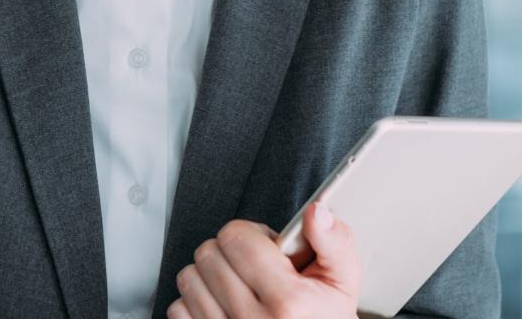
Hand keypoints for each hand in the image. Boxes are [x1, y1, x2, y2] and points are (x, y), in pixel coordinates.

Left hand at [167, 201, 360, 318]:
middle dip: (229, 252)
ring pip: (189, 278)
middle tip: (253, 268)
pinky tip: (222, 306)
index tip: (265, 247)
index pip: (237, 237)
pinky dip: (195, 303)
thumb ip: (333, 242)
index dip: (251, 234)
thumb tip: (317, 212)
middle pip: (208, 254)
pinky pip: (178, 309)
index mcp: (288, 302)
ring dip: (210, 276)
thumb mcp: (342, 283)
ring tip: (239, 287)